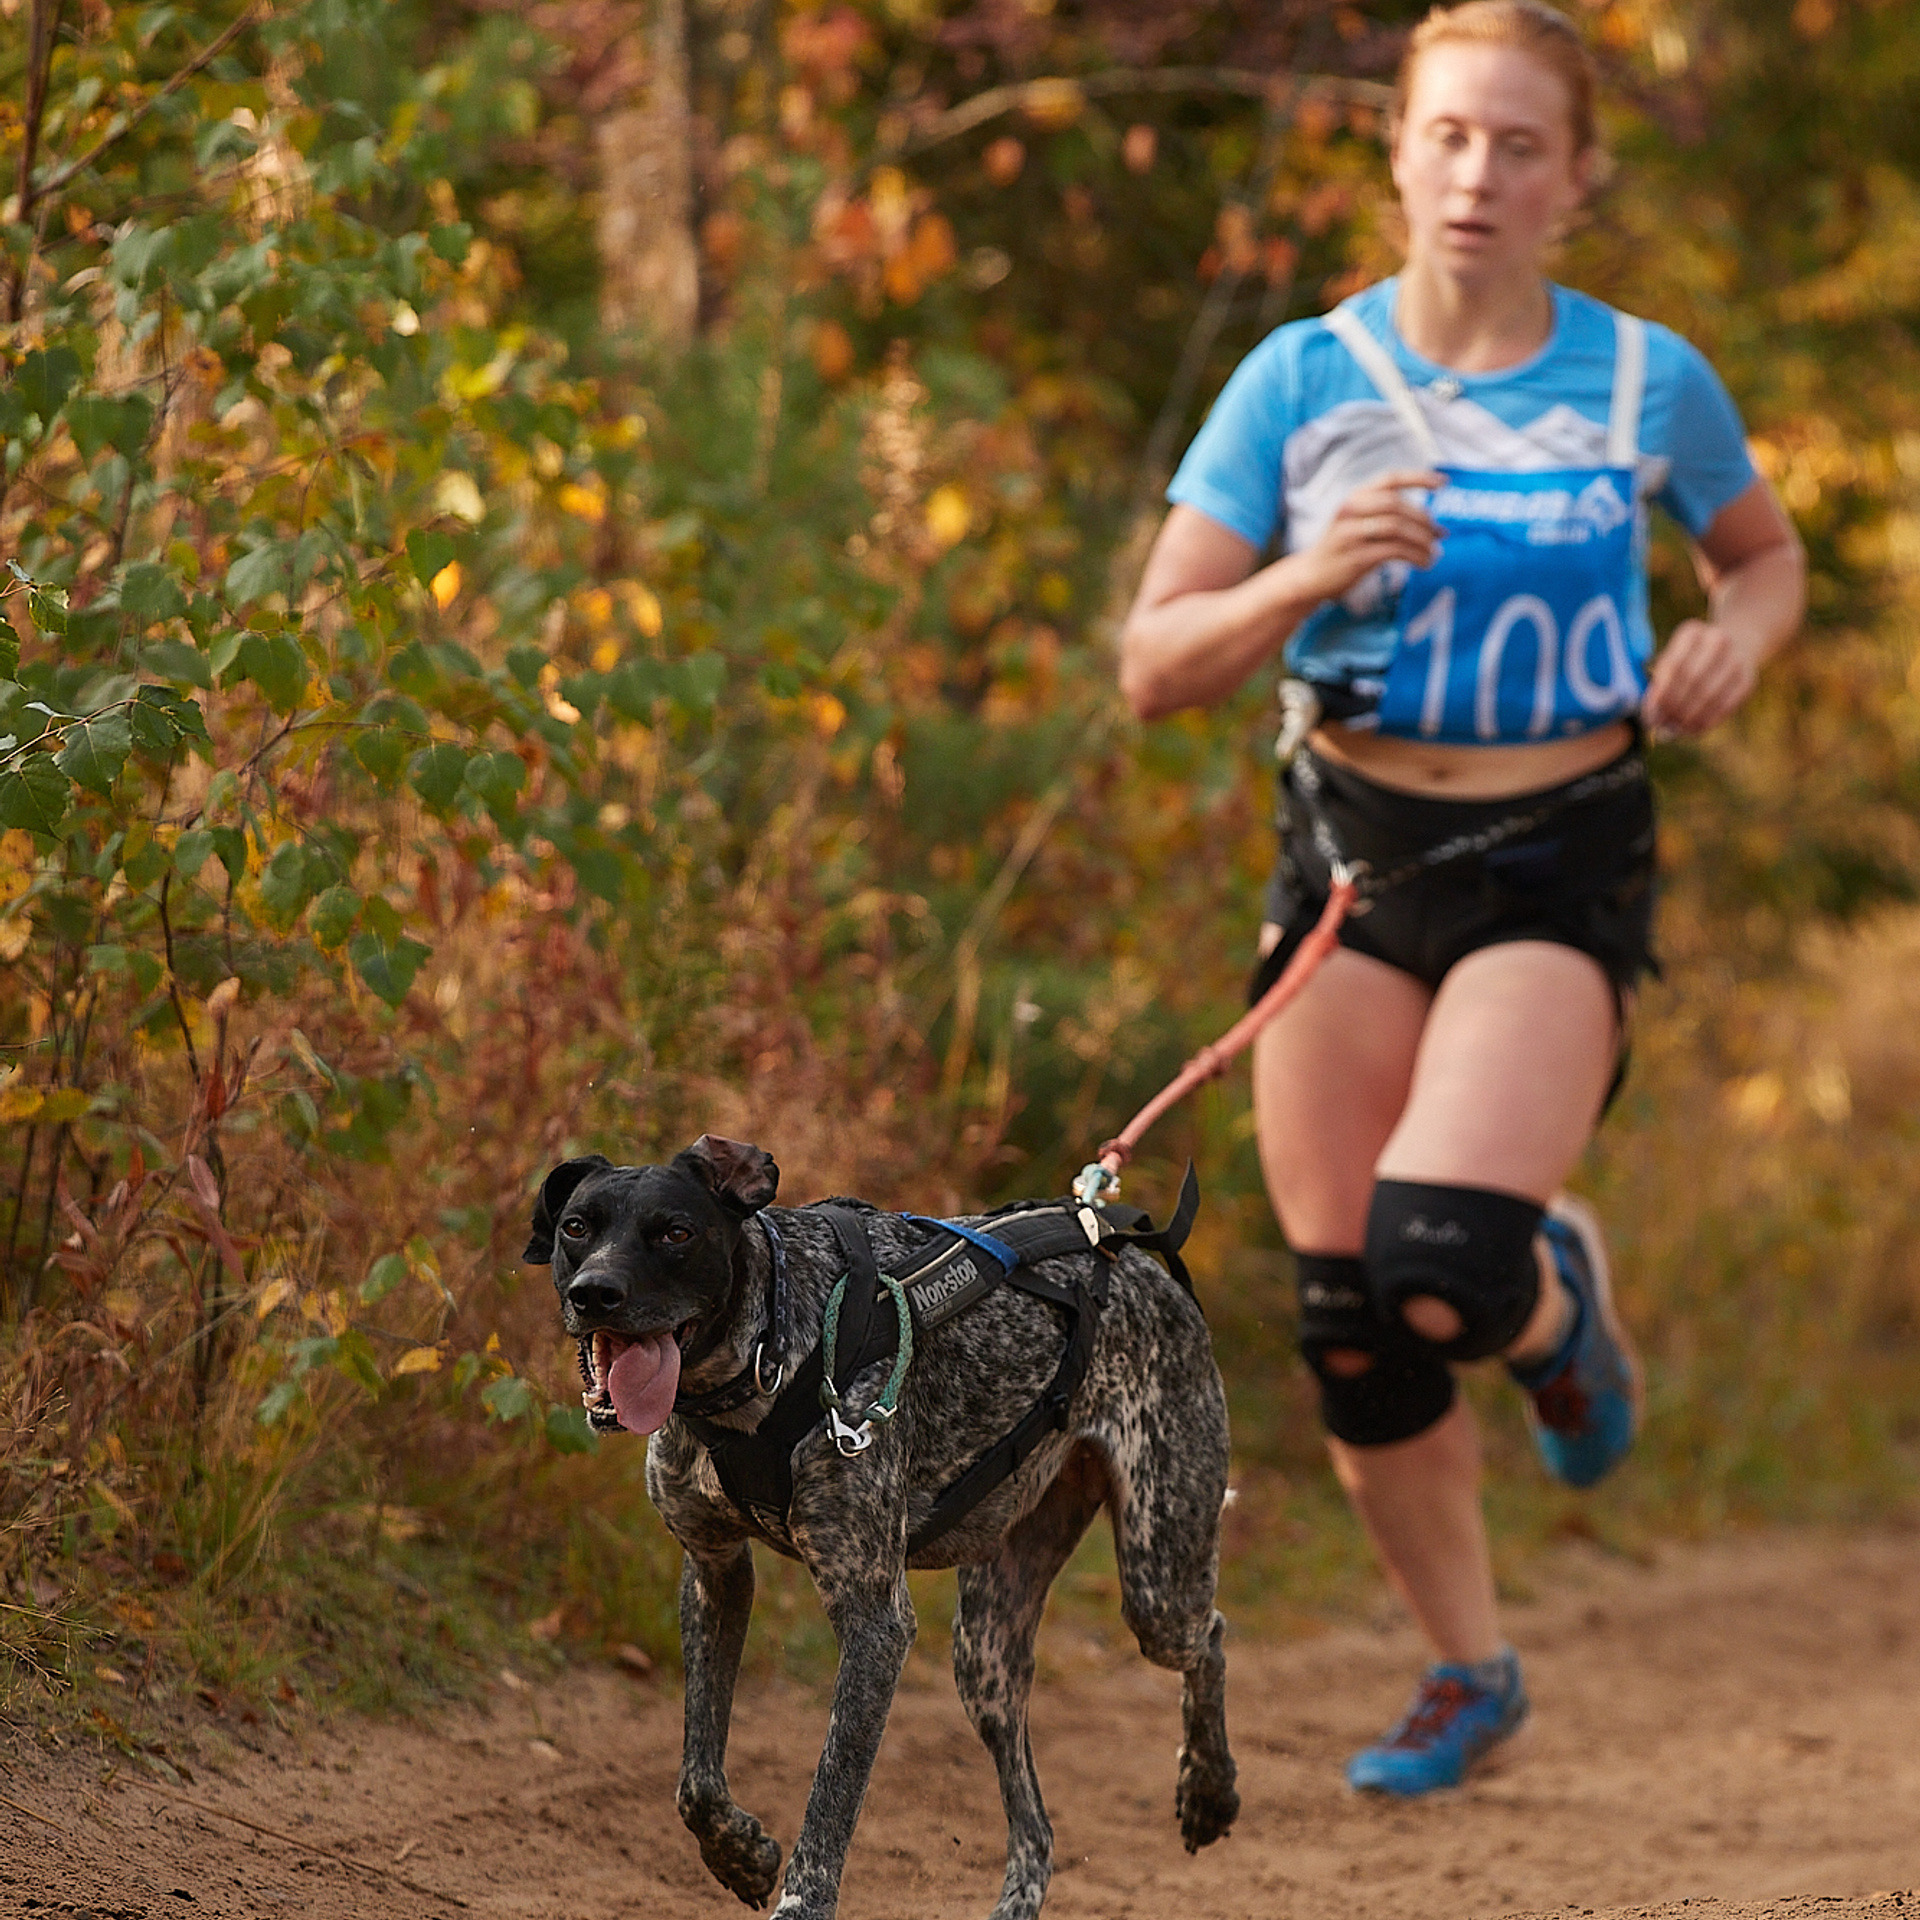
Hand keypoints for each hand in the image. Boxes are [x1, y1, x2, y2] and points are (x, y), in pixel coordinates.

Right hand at [1297, 469, 1444, 604]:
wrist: (1311, 576)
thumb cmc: (1342, 550)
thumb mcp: (1358, 523)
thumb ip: (1386, 516)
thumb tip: (1432, 525)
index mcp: (1355, 498)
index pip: (1390, 479)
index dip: (1418, 478)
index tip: (1443, 483)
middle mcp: (1351, 511)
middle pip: (1397, 505)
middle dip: (1423, 519)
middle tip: (1439, 534)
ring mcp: (1352, 534)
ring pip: (1397, 528)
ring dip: (1422, 540)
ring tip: (1433, 552)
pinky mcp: (1356, 558)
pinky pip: (1394, 551)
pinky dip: (1415, 556)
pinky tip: (1424, 563)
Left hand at [1642, 619, 1757, 738]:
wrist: (1737, 644)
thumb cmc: (1693, 658)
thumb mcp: (1674, 658)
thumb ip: (1660, 684)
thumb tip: (1653, 719)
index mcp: (1692, 632)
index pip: (1672, 666)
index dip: (1660, 695)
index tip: (1650, 716)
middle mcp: (1717, 641)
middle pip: (1691, 680)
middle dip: (1673, 707)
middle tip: (1662, 726)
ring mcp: (1737, 659)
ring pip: (1708, 695)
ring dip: (1688, 718)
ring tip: (1675, 729)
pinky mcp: (1749, 679)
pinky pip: (1725, 705)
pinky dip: (1706, 721)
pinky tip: (1693, 730)